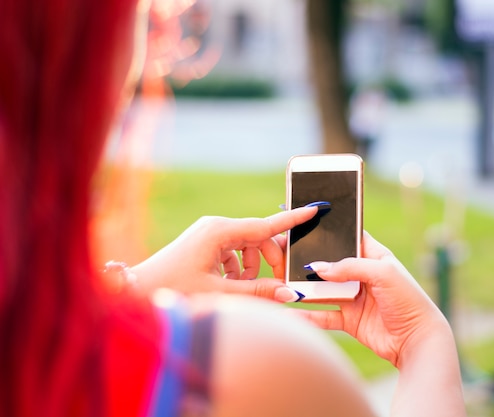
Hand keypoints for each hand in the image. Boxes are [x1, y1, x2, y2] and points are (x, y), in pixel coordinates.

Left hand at [130, 206, 318, 301]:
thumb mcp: (219, 293)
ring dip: (251, 269)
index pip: (266, 225)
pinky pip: (233, 251)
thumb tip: (289, 294)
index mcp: (219, 231)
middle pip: (259, 238)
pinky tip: (226, 284)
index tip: (315, 208)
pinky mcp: (205, 242)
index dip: (293, 220)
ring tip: (238, 289)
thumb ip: (257, 293)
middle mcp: (216, 226)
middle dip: (269, 260)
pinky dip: (237, 268)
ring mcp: (209, 233)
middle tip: (274, 284)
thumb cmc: (174, 289)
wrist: (137, 290)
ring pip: (247, 246)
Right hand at [296, 232, 450, 367]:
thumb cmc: (408, 300)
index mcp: (374, 256)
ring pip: (323, 290)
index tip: (305, 226)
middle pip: (330, 264)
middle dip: (309, 261)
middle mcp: (362, 275)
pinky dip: (307, 316)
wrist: (417, 341)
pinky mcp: (349, 320)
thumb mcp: (383, 273)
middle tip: (284, 256)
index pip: (349, 237)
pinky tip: (291, 314)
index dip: (330, 232)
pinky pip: (324, 315)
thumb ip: (350, 266)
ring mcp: (354, 298)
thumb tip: (318, 267)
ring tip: (281, 285)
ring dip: (304, 289)